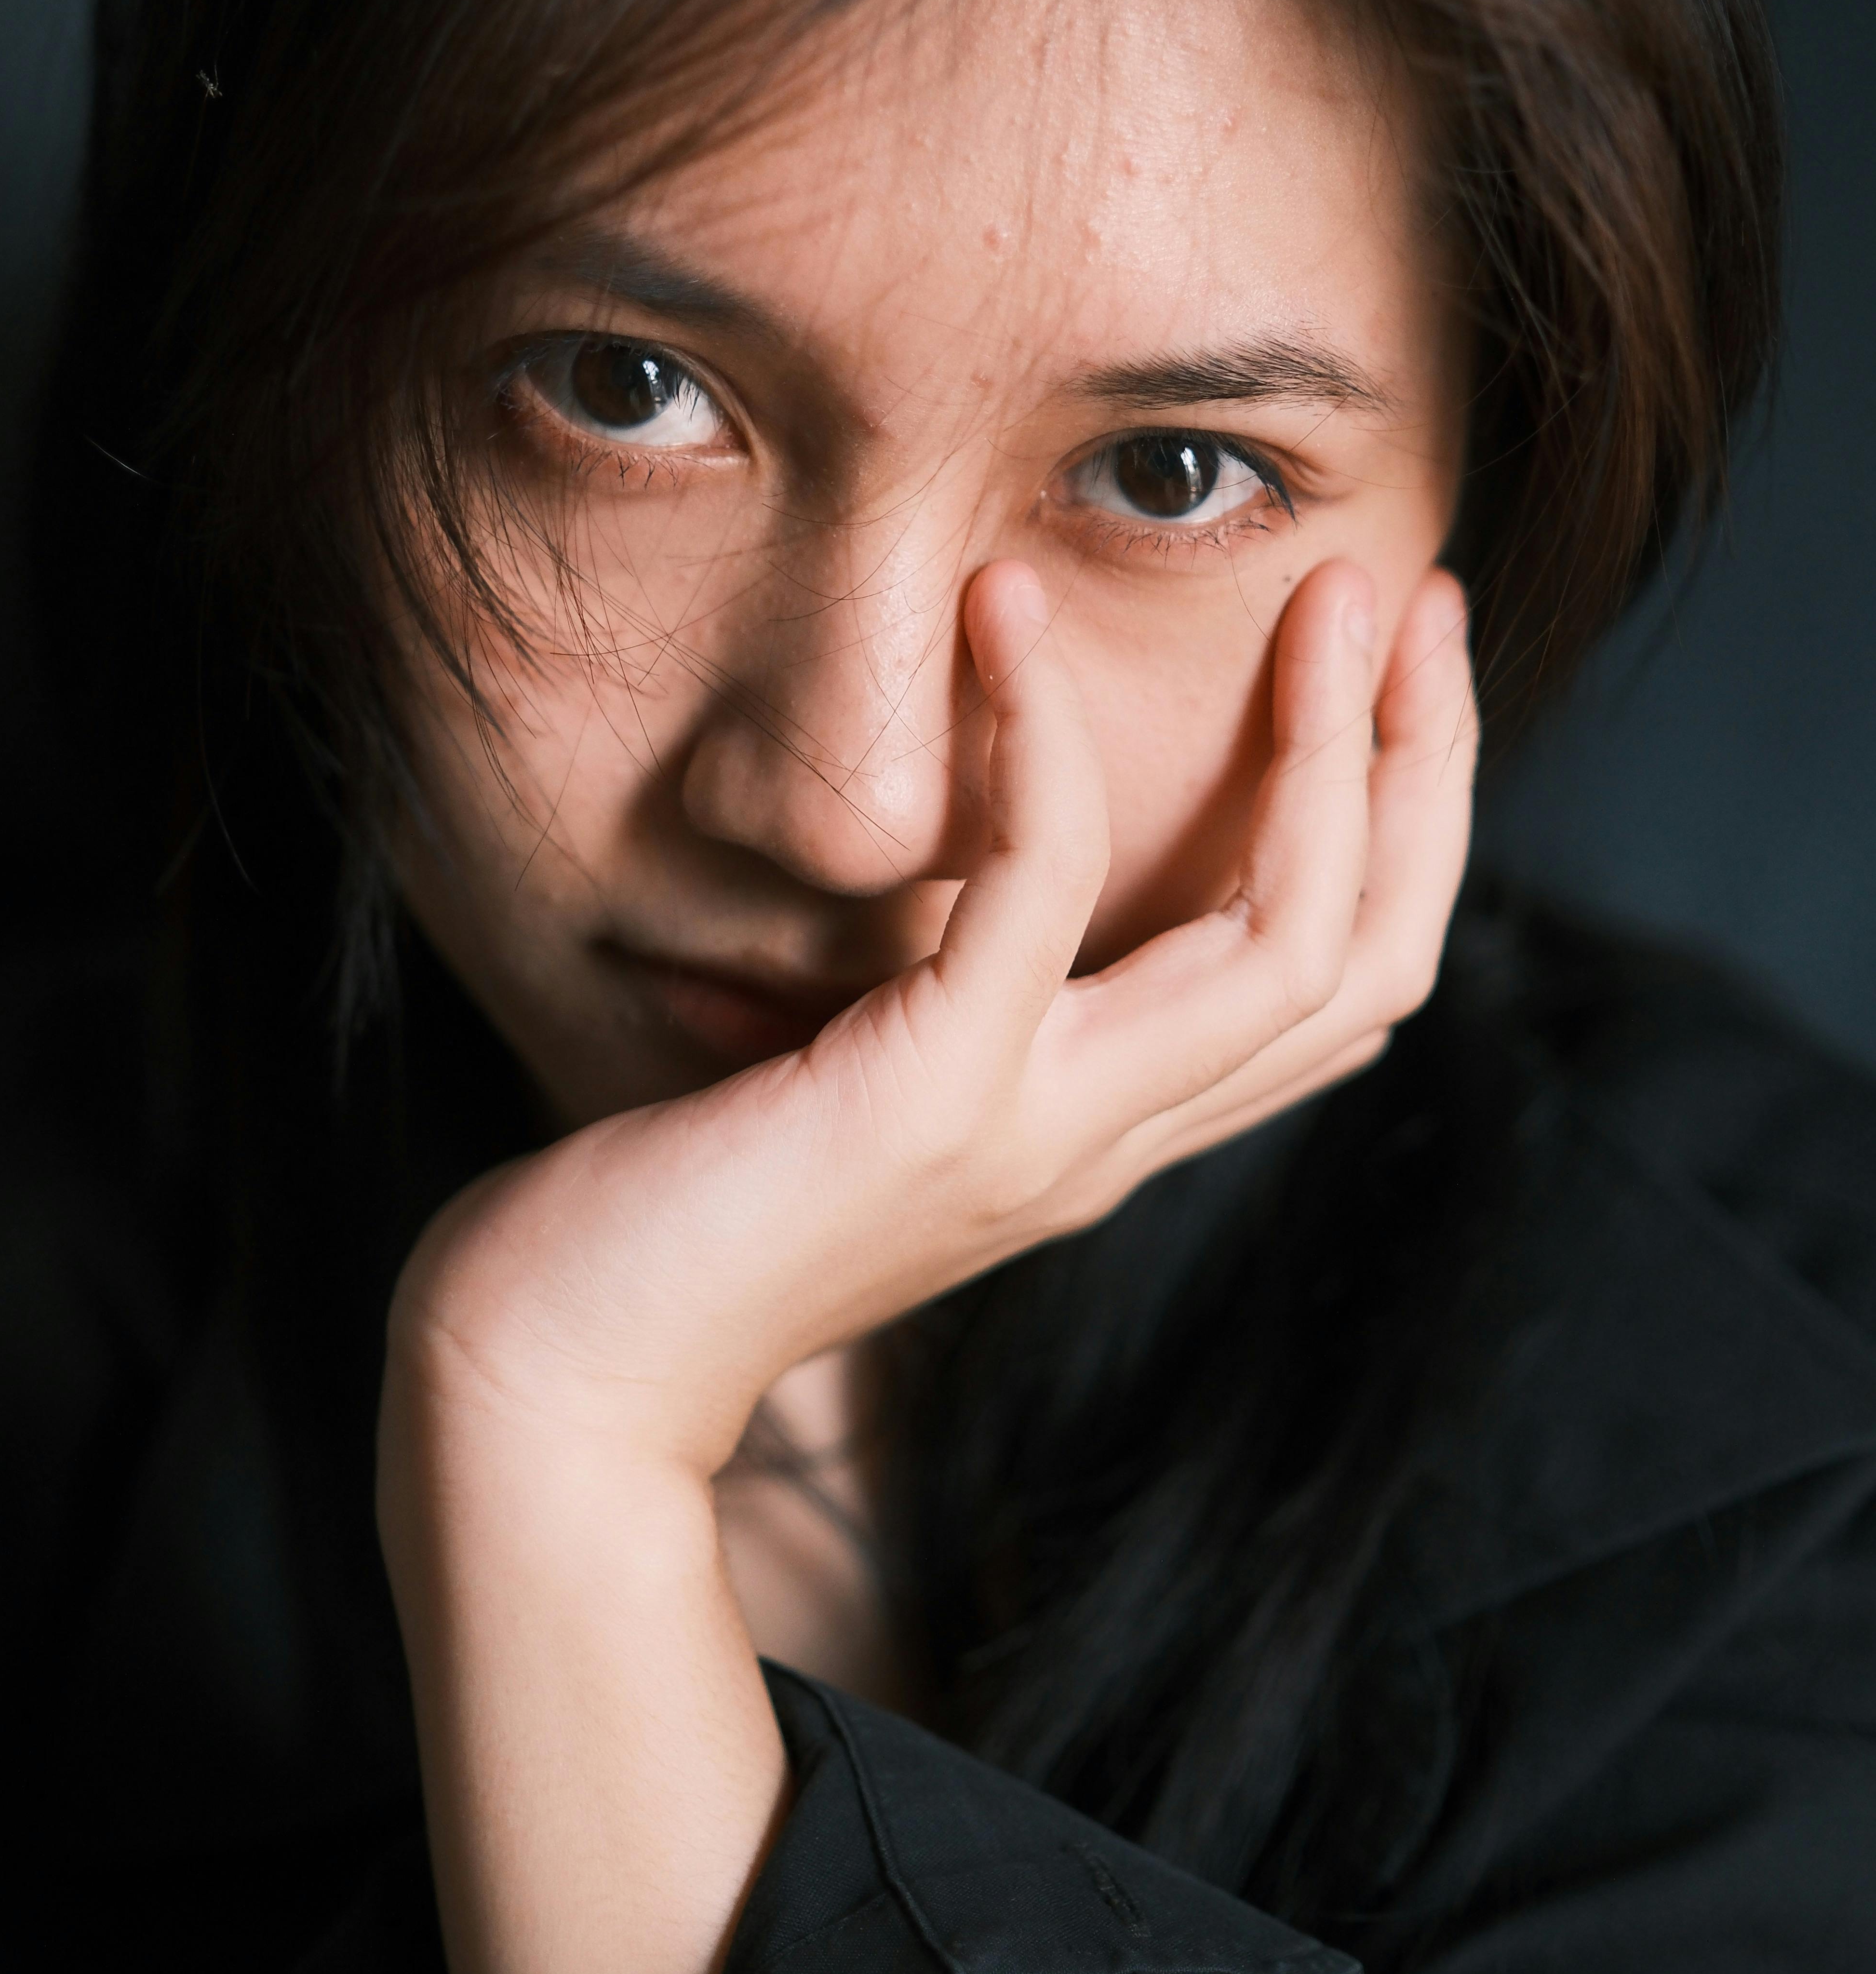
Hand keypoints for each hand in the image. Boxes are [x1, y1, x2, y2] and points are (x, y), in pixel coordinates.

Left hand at [385, 556, 1475, 1490]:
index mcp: (1100, 1131)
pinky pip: (1037, 889)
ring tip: (1323, 591)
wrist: (553, 1381)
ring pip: (1280, 938)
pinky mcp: (926, 1097)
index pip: (1340, 987)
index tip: (1394, 662)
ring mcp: (1031, 1130)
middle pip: (1361, 958)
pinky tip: (1005, 615)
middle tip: (1409, 592)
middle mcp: (1102, 1140)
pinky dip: (1043, 737)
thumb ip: (934, 993)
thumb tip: (942, 842)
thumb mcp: (852, 1081)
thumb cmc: (668, 1215)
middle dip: (1420, 765)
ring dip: (1324, 747)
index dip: (1407, 825)